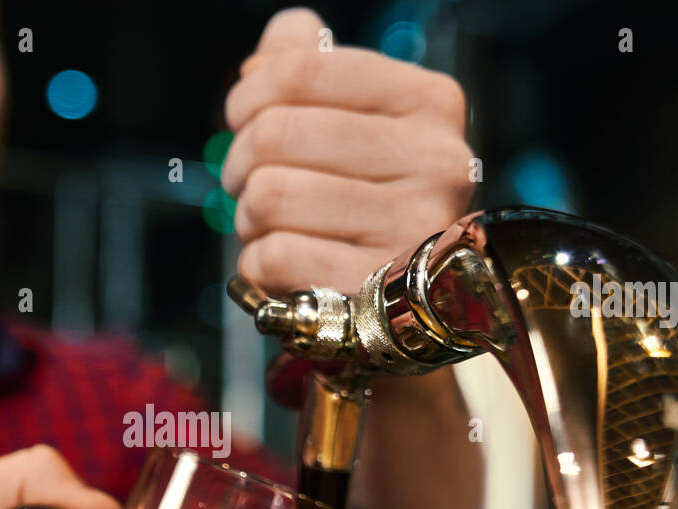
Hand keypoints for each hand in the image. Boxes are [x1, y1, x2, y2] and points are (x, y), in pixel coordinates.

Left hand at [222, 7, 473, 296]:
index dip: (248, 94)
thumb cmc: (364, 197)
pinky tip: (285, 265)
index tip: (241, 117)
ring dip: (249, 216)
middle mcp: (436, 163)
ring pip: (270, 196)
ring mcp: (413, 232)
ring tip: (270, 225)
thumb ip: (311, 62)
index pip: (301, 70)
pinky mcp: (378, 294)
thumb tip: (285, 36)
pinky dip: (258, 264)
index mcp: (430, 103)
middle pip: (276, 134)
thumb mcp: (349, 118)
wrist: (402, 302)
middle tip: (247, 182)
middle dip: (240, 162)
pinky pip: (274, 257)